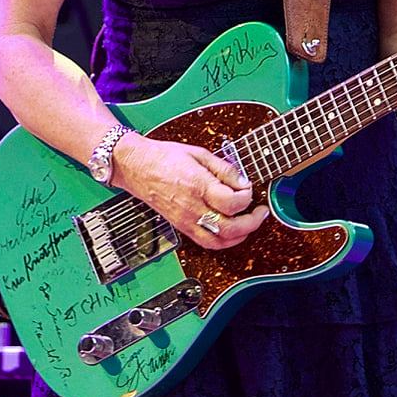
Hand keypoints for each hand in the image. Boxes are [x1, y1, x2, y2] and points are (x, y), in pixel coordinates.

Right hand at [111, 134, 267, 250]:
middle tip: (260, 212)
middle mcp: (191, 207)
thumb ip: (224, 169)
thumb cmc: (163, 157)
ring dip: (239, 236)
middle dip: (251, 223)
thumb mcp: (199, 153)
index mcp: (197, 185)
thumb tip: (243, 182)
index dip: (247, 197)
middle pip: (229, 228)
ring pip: (218, 242)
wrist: (136, 166)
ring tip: (249, 224)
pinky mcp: (181, 226)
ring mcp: (185, 220)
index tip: (249, 189)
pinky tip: (231, 231)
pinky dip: (223, 241)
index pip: (232, 202)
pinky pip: (206, 242)